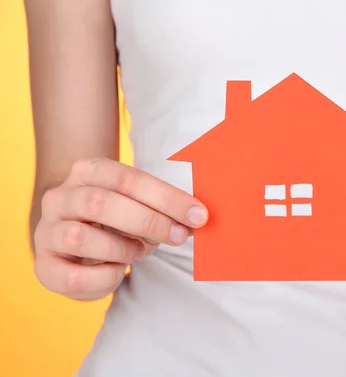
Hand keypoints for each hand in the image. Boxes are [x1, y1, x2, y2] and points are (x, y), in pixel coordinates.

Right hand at [33, 158, 207, 300]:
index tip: (198, 215)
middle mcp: (61, 197)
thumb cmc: (117, 220)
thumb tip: (196, 218)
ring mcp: (47, 230)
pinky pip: (71, 276)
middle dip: (148, 221)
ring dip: (122, 249)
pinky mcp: (43, 265)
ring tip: (138, 253)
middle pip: (101, 203)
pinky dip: (103, 278)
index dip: (166, 198)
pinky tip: (117, 272)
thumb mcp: (139, 204)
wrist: (75, 241)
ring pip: (81, 238)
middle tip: (178, 236)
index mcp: (88, 171)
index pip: (127, 178)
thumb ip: (163, 208)